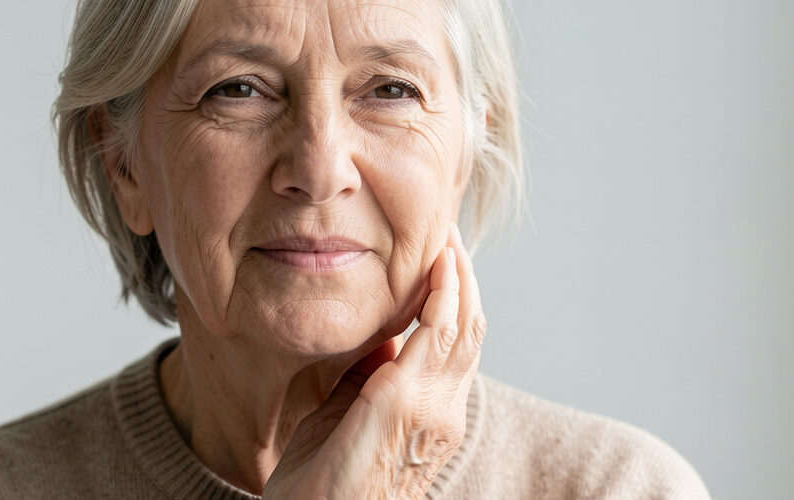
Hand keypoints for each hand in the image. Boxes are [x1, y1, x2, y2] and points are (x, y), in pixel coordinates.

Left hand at [263, 224, 486, 498]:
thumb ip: (371, 376)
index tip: (442, 259)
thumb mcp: (349, 414)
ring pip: (463, 325)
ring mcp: (431, 408)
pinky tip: (440, 263)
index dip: (457, 298)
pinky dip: (444, 294)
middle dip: (464, 277)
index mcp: (432, 414)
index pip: (457, 345)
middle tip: (450, 232)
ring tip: (448, 234)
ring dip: (458, 275)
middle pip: (470, 328)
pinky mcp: (404, 402)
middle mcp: (443, 411)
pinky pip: (438, 334)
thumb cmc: (323, 480)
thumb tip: (383, 337)